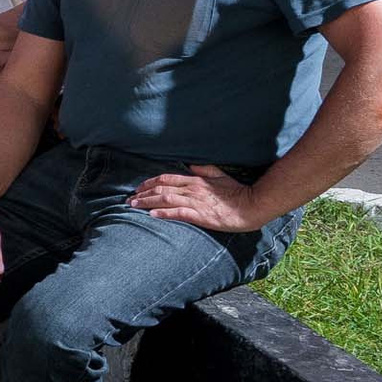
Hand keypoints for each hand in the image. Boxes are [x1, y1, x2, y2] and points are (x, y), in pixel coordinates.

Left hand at [130, 164, 260, 237]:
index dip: (149, 183)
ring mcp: (196, 202)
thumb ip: (204, 169)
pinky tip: (153, 215)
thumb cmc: (237, 192)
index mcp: (196, 180)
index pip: (166, 178)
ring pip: (166, 199)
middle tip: (130, 199)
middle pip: (161, 188)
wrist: (252, 205)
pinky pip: (179, 213)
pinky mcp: (202, 215)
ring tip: (134, 206)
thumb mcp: (220, 176)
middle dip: (143, 193)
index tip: (138, 188)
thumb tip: (190, 165)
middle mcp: (193, 189)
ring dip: (148, 202)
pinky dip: (164, 213)